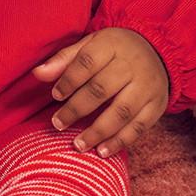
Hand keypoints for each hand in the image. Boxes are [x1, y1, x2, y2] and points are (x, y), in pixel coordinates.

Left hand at [31, 27, 169, 156]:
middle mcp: (133, 65)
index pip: (87, 62)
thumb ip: (64, 59)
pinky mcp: (157, 106)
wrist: (158, 52)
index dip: (69, 80)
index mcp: (113, 45)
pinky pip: (139, 127)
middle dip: (77, 109)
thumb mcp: (90, 45)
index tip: (55, 95)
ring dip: (97, 132)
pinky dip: (120, 141)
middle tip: (58, 124)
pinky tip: (102, 151)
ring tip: (78, 145)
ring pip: (121, 112)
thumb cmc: (114, 50)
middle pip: (102, 89)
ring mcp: (148, 87)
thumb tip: (37, 74)